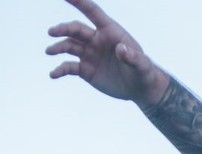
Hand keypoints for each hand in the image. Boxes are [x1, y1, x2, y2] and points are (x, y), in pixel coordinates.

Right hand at [46, 0, 167, 107]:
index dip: (80, 2)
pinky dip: (60, 70)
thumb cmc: (144, 72)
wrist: (140, 89)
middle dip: (63, 29)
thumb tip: (121, 49)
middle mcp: (97, 40)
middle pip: (76, 29)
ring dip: (58, 47)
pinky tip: (54, 74)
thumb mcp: (142, 65)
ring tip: (50, 51)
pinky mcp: (86, 70)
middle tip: (52, 32)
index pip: (93, 12)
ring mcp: (90, 54)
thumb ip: (133, 57)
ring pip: (69, 46)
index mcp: (110, 32)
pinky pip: (68, 67)